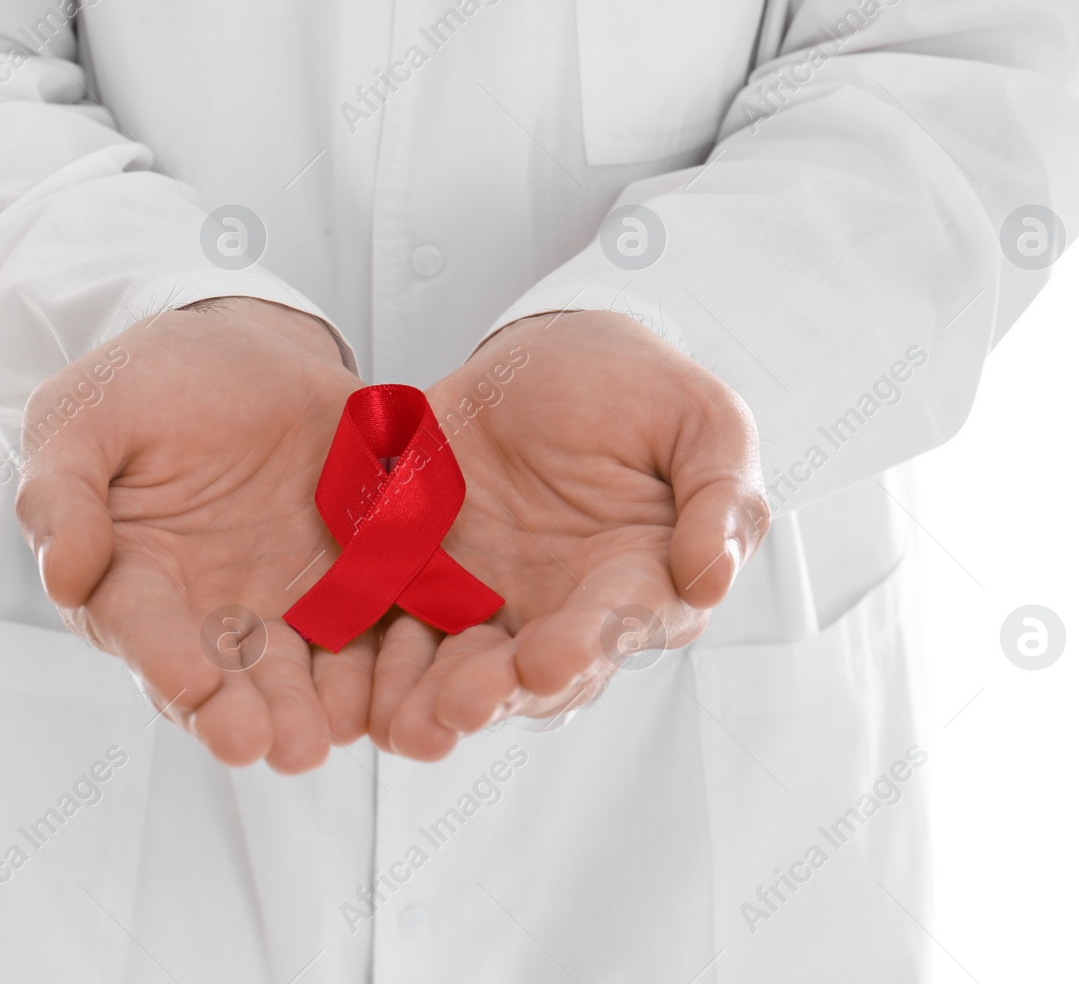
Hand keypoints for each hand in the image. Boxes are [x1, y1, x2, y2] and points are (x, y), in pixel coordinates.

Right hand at [15, 298, 373, 771]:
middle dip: (247, 715)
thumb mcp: (85, 415)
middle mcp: (208, 612)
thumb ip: (64, 491)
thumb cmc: (149, 385)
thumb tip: (64, 577)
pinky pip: (373, 628)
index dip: (164, 660)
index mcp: (132, 580)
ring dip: (313, 710)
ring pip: (299, 673)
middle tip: (275, 749)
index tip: (191, 687)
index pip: (142, 630)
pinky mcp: (354, 582)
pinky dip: (382, 663)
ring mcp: (285, 603)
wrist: (250, 351)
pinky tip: (395, 689)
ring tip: (330, 738)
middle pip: (224, 678)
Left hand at [369, 310, 770, 758]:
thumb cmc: (639, 389)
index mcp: (642, 578)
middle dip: (497, 693)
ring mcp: (495, 601)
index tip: (551, 662)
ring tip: (406, 724)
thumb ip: (721, 496)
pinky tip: (358, 682)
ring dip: (436, 699)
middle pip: (534, 671)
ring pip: (466, 668)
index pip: (618, 623)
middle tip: (461, 708)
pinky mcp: (428, 580)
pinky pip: (401, 628)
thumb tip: (712, 579)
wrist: (546, 354)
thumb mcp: (704, 420)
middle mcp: (567, 609)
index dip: (586, 645)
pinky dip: (381, 659)